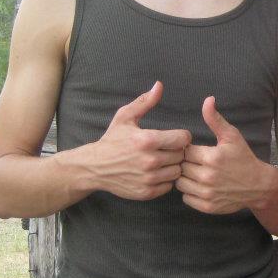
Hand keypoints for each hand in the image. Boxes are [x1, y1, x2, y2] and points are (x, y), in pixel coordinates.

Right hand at [91, 82, 190, 199]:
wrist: (94, 167)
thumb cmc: (112, 140)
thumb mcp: (125, 117)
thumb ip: (145, 102)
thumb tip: (159, 86)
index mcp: (148, 140)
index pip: (184, 138)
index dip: (180, 136)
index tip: (172, 137)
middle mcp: (150, 160)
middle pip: (182, 155)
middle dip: (176, 151)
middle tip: (165, 149)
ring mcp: (149, 178)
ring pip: (177, 171)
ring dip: (172, 166)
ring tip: (161, 161)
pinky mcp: (147, 192)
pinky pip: (168, 186)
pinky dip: (165, 180)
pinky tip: (155, 173)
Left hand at [177, 96, 277, 214]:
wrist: (259, 185)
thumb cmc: (244, 158)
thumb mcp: (232, 136)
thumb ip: (215, 119)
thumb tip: (207, 100)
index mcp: (212, 157)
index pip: (184, 151)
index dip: (188, 150)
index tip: (196, 151)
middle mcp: (208, 176)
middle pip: (180, 167)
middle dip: (186, 163)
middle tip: (196, 163)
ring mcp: (207, 193)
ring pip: (180, 183)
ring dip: (185, 178)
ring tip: (196, 173)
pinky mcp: (207, 206)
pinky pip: (186, 197)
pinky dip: (189, 192)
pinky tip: (199, 185)